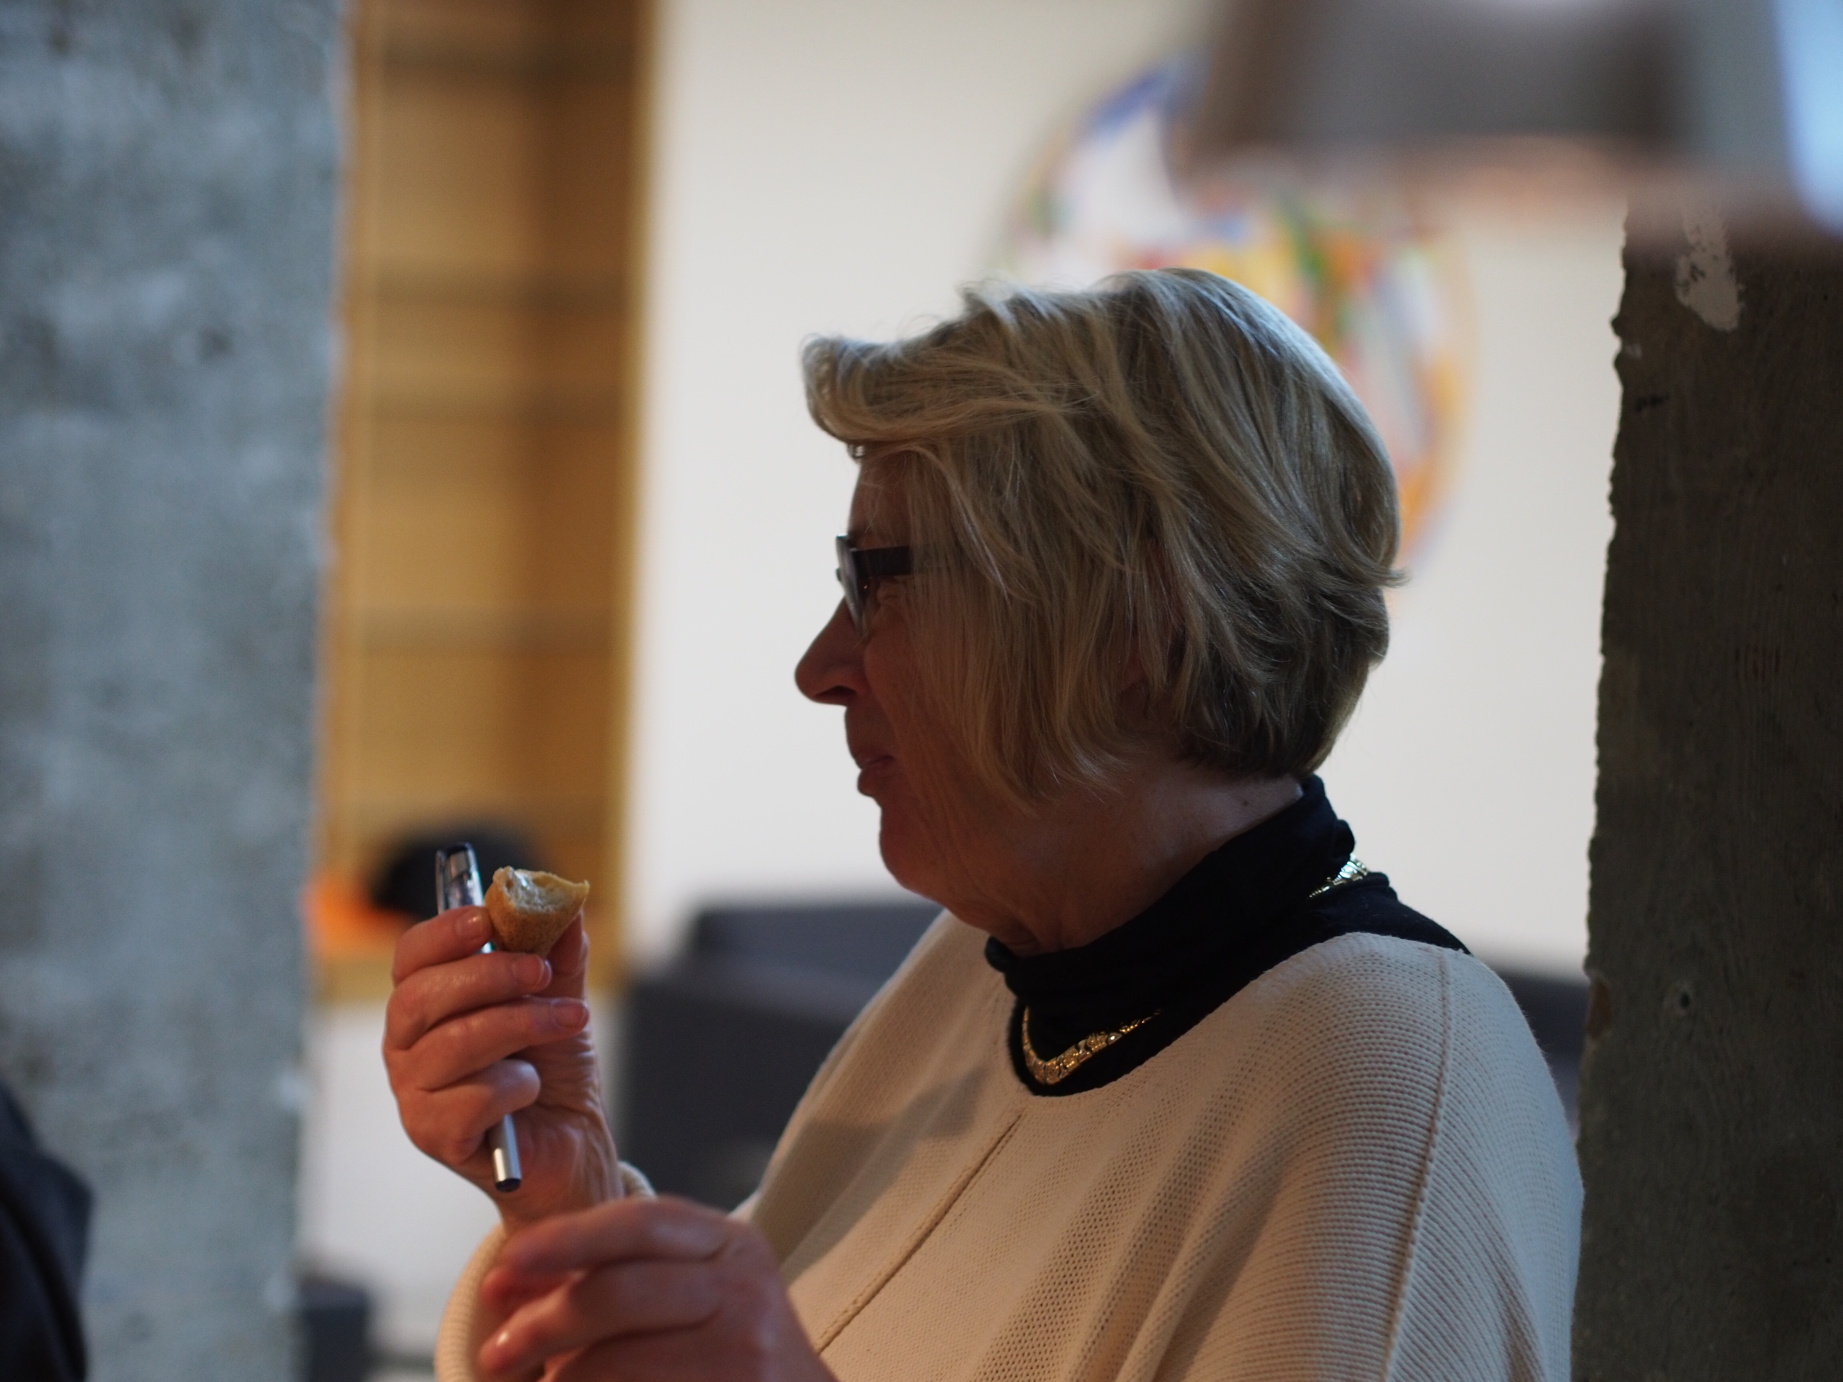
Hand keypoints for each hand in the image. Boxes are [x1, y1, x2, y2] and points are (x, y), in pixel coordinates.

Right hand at [385, 907, 619, 1228]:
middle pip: (419, 996)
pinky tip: (532, 1088)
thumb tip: (561, 902)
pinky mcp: (433, 1136)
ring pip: (451, 1044)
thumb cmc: (553, 1067)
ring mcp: (413, 1094)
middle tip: (541, 972)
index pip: (411, 956)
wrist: (573, 1141)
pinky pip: (469, 1097)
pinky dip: (515, 1084)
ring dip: (520, 1024)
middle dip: (488, 975)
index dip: (444, 932)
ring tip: (569, 1023)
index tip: (489, 917)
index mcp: (428, 1004)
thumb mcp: (562, 999)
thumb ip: (559, 954)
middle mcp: (406, 1046)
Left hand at [477, 1197, 835, 1381]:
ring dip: (561, 1378)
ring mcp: (745, 1355)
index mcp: (731, 1245)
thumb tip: (512, 1283)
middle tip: (497, 1351)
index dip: (566, 1238)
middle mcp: (745, 1292)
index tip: (508, 1261)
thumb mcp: (692, 1287)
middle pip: (619, 1293)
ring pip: (618, 1362)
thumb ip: (613, 1274)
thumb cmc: (731, 1342)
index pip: (639, 1223)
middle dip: (543, 1323)